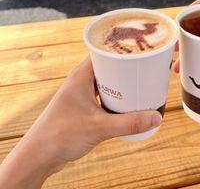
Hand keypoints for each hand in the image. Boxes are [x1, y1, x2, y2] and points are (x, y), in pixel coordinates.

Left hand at [0, 58, 161, 188]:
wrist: (39, 156)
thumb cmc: (60, 135)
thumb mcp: (100, 127)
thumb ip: (129, 123)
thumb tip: (155, 117)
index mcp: (81, 75)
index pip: (103, 52)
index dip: (120, 49)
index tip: (139, 48)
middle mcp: (80, 80)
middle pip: (107, 66)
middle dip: (125, 67)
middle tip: (144, 68)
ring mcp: (80, 94)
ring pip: (105, 82)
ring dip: (120, 84)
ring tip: (139, 84)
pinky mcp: (82, 107)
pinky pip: (102, 95)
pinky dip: (115, 96)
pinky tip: (126, 104)